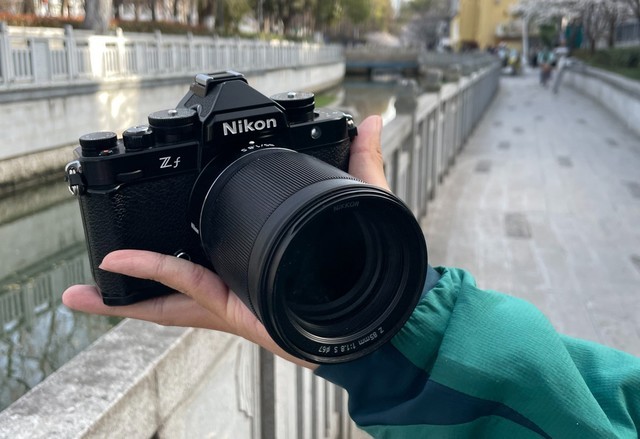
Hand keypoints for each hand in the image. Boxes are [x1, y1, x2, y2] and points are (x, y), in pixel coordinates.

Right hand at [62, 115, 387, 369]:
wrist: (369, 317)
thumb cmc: (361, 268)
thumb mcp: (357, 206)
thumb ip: (360, 163)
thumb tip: (373, 121)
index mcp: (254, 261)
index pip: (210, 248)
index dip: (178, 243)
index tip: (150, 230)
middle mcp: (235, 280)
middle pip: (177, 279)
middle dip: (139, 276)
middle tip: (99, 272)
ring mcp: (229, 295)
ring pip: (167, 292)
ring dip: (127, 288)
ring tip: (86, 289)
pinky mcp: (230, 307)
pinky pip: (184, 287)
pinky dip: (151, 275)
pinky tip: (118, 265)